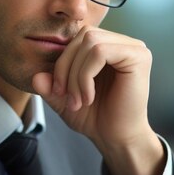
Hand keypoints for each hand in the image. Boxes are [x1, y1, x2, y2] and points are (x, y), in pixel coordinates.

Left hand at [32, 26, 164, 174]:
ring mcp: (134, 48)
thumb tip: (35, 76)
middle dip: (67, 66)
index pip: (78, 36)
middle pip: (84, 35)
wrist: (116, 139)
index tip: (58, 91)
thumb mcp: (63, 98)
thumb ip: (48, 85)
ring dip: (77, 74)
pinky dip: (86, 75)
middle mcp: (124, 42)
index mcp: (108, 45)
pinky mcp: (139, 57)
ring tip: (78, 100)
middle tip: (68, 97)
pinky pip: (100, 52)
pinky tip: (88, 97)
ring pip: (91, 42)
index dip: (62, 60)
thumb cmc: (95, 116)